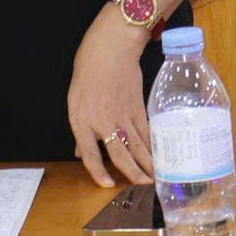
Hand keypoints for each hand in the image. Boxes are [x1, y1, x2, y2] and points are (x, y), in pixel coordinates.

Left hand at [67, 11, 153, 186]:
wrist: (109, 49)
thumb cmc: (88, 73)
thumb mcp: (75, 102)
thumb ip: (81, 131)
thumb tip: (80, 153)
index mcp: (82, 120)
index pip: (90, 153)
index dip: (98, 171)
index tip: (107, 185)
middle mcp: (102, 120)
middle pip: (119, 153)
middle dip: (133, 172)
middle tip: (143, 187)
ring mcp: (122, 114)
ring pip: (138, 144)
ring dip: (149, 162)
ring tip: (157, 177)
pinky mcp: (138, 107)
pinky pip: (146, 131)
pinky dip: (153, 145)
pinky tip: (160, 155)